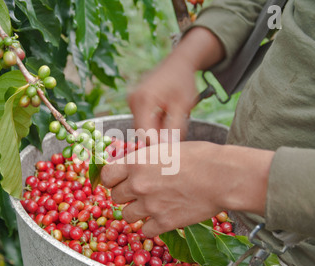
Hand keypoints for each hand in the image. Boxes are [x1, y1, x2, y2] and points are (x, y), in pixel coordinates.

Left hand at [100, 141, 273, 237]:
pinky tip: (162, 218)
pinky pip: (145, 230)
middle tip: (139, 193)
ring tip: (151, 206)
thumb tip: (134, 166)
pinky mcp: (164, 222)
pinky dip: (151, 226)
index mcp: (136, 163)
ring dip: (136, 211)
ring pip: (127, 216)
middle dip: (125, 196)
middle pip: (115, 197)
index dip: (111, 180)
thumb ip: (145, 160)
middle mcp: (138, 185)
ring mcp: (150, 205)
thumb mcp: (165, 149)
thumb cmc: (200, 157)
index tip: (118, 182)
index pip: (106, 176)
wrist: (221, 176)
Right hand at [128, 27, 224, 141]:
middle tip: (175, 144)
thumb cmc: (183, 82)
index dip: (157, 146)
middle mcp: (132, 101)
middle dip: (157, 140)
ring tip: (173, 128)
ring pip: (142, 128)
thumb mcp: (183, 106)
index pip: (145, 133)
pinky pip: (142, 121)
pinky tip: (167, 121)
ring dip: (156, 133)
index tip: (171, 154)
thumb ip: (175, 128)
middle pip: (141, 132)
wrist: (178, 63)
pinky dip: (154, 125)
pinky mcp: (134, 103)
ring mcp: (131, 102)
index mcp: (143, 100)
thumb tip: (170, 150)